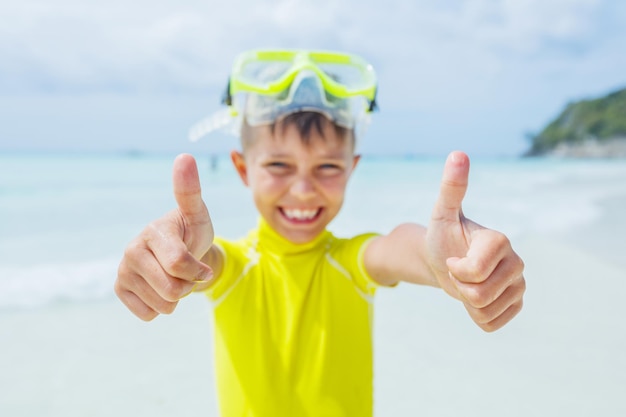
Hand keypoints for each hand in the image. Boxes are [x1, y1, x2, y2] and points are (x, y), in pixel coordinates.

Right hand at [115, 154, 213, 320]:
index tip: (202, 266)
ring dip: (176, 298)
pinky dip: (160, 307)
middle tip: (186, 271)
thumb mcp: (198, 214)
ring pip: (163, 305)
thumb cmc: (191, 232)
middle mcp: (132, 250)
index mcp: (154, 232)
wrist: (180, 252)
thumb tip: (185, 156)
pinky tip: (159, 287)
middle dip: (188, 286)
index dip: (198, 271)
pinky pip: (149, 315)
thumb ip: (191, 191)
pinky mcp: (120, 289)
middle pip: (172, 290)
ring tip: (173, 276)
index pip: (179, 264)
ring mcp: (123, 271)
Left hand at [426, 151, 525, 331]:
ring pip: (485, 311)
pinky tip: (476, 297)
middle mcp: (517, 262)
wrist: (444, 261)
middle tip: (459, 272)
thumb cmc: (442, 236)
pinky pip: (491, 324)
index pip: (472, 273)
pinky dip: (476, 315)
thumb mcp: (441, 213)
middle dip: (459, 288)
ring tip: (467, 283)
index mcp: (500, 241)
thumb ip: (451, 187)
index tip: (454, 257)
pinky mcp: (516, 304)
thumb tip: (458, 153)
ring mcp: (519, 285)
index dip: (455, 270)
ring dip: (466, 302)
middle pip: (479, 295)